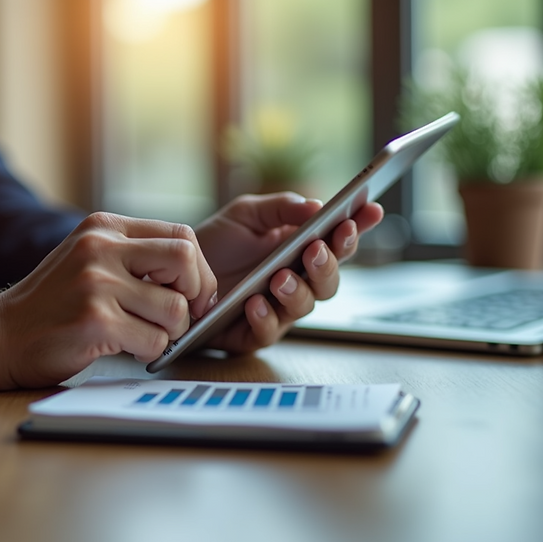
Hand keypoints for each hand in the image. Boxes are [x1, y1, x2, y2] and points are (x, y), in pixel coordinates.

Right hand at [0, 212, 216, 395]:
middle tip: (182, 317)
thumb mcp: (88, 260)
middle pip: (185, 259)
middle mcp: (100, 247)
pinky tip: (125, 349)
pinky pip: (154, 341)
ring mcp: (96, 283)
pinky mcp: (94, 321)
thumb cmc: (49, 305)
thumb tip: (195, 276)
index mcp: (103, 227)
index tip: (193, 294)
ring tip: (143, 336)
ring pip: (175, 309)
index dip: (198, 269)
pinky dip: (149, 352)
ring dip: (169, 332)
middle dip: (195, 294)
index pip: (181, 234)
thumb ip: (133, 258)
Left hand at [194, 192, 383, 352]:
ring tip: (279, 277)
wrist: (172, 272)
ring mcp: (277, 310)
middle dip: (328, 264)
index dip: (357, 228)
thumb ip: (281, 208)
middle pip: (329, 280)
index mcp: (300, 251)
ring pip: (304, 307)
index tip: (369, 210)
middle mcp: (296, 283)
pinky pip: (268, 332)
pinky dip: (264, 317)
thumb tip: (317, 206)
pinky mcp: (252, 334)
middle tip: (317, 249)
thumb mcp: (245, 215)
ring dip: (296, 291)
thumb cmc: (215, 244)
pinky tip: (254, 302)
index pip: (338, 242)